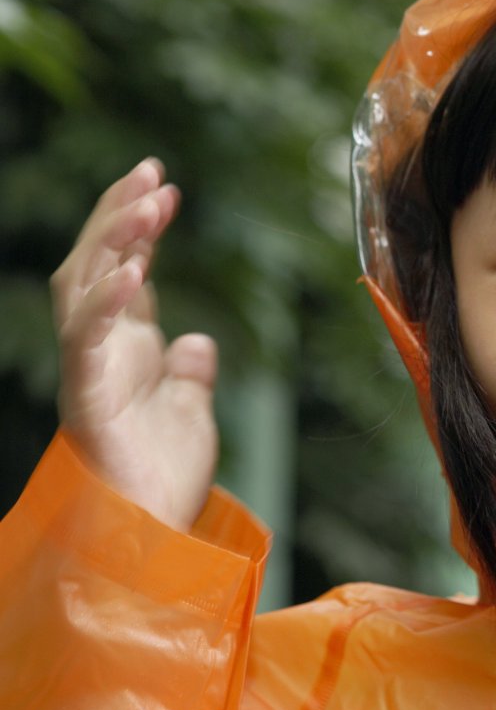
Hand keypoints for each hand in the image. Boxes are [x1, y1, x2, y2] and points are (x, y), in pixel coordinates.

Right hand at [50, 158, 217, 530]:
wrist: (150, 537)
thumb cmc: (163, 479)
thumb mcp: (190, 412)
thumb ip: (189, 373)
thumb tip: (198, 341)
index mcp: (124, 348)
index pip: (125, 269)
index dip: (136, 224)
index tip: (160, 180)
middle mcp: (100, 351)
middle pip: (97, 264)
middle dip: (120, 215)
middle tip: (152, 172)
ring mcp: (89, 372)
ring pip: (84, 289)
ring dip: (114, 242)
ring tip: (147, 203)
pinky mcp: (87, 400)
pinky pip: (87, 341)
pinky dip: (108, 303)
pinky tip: (133, 270)